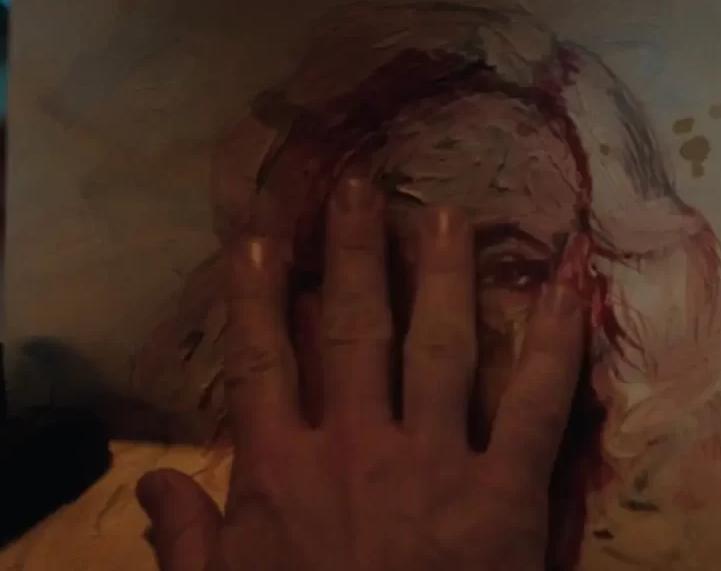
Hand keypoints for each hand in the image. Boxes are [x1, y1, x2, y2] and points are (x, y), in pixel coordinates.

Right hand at [137, 175, 585, 570]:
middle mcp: (356, 447)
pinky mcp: (506, 496)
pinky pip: (535, 408)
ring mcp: (435, 464)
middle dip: (352, 252)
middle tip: (360, 186)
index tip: (256, 237)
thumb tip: (153, 488)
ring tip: (445, 214)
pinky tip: (567, 290)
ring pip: (438, 345)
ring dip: (442, 273)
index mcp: (281, 474)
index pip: (260, 363)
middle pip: (350, 329)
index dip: (254, 296)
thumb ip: (187, 546)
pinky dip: (554, 346)